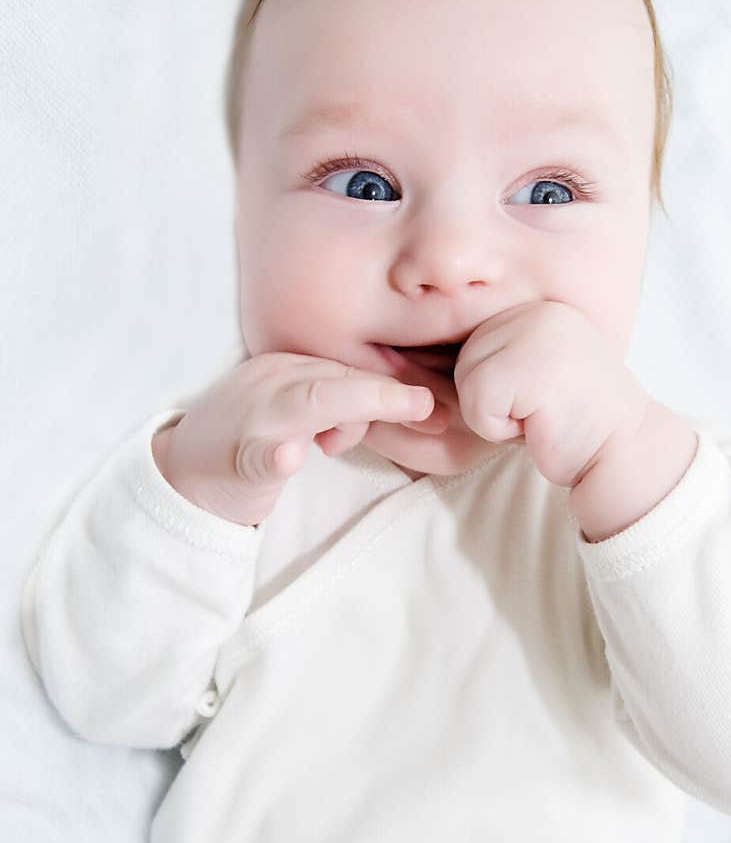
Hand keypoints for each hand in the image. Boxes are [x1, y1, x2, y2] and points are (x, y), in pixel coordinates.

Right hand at [150, 352, 435, 526]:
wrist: (180, 475)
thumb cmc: (253, 441)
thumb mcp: (303, 414)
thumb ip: (345, 408)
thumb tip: (412, 410)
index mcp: (287, 368)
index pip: (347, 370)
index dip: (395, 388)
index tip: (438, 408)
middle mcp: (269, 383)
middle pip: (335, 380)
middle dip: (388, 395)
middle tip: (433, 411)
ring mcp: (250, 420)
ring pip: (304, 405)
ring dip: (351, 410)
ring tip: (401, 411)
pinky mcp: (234, 461)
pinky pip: (256, 455)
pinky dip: (276, 455)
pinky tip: (292, 456)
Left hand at [453, 301, 650, 489]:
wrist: (627, 454)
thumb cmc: (576, 424)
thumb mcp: (536, 373)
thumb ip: (501, 356)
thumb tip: (424, 362)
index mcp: (535, 309)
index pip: (473, 346)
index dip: (496, 389)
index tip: (539, 400)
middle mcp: (534, 311)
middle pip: (464, 362)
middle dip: (492, 402)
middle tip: (540, 412)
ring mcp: (534, 334)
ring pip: (466, 381)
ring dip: (495, 416)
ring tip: (540, 416)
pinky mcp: (529, 366)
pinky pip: (477, 404)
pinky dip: (499, 429)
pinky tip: (539, 426)